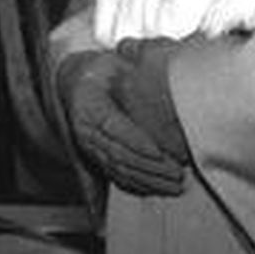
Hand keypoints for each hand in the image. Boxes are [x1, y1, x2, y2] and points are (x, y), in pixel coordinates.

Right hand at [56, 49, 185, 196]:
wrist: (76, 85)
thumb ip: (131, 71)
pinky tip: (159, 188)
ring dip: (148, 180)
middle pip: (117, 153)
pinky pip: (117, 176)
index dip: (137, 142)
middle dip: (149, 167)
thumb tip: (155, 71)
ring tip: (175, 185)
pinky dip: (139, 185)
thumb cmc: (101, 72)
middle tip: (178, 173)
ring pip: (119, 169)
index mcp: (88, 104)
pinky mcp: (96, 158)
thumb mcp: (112, 64)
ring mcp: (89, 147)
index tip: (160, 152)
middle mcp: (85, 130)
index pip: (113, 127)